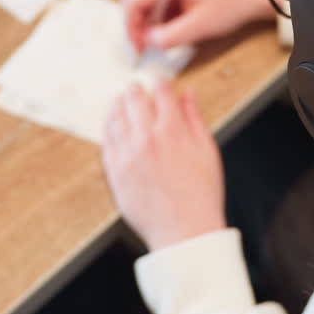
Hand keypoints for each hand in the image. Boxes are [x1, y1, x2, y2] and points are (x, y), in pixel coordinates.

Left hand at [102, 81, 225, 250]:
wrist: (183, 232)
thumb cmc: (200, 195)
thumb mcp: (207, 151)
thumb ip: (194, 118)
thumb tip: (187, 94)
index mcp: (173, 131)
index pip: (161, 91)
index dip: (160, 82)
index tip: (160, 81)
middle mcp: (146, 139)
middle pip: (133, 99)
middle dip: (135, 89)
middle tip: (135, 87)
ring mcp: (127, 155)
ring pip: (115, 117)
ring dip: (117, 105)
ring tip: (120, 101)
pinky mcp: (114, 172)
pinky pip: (106, 141)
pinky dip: (108, 128)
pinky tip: (112, 125)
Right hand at [121, 0, 274, 53]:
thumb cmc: (234, 0)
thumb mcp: (200, 25)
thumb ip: (170, 36)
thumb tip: (148, 43)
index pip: (132, 3)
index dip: (130, 31)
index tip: (135, 51)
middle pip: (137, 3)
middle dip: (138, 30)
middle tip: (143, 53)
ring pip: (148, 5)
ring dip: (151, 26)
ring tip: (158, 47)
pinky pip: (160, 3)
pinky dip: (162, 21)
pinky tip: (170, 35)